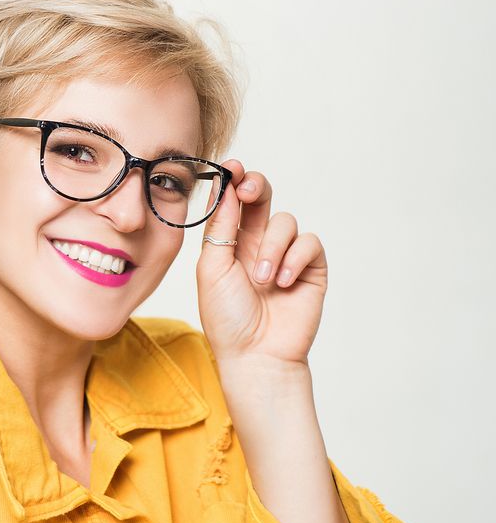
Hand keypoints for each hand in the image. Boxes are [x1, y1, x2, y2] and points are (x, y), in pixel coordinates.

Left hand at [196, 159, 327, 372]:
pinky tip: (282, 282)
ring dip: (272, 247)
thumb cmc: (226, 318)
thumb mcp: (212, 269)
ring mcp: (286, 255)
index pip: (234, 202)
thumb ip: (220, 228)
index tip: (231, 168)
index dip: (234, 181)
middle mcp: (258, 244)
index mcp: (230, 243)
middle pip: (263, 199)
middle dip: (257, 187)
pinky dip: (294, 258)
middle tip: (249, 189)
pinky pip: (308, 243)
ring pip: (285, 222)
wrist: (255, 355)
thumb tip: (227, 188)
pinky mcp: (310, 269)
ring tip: (262, 279)